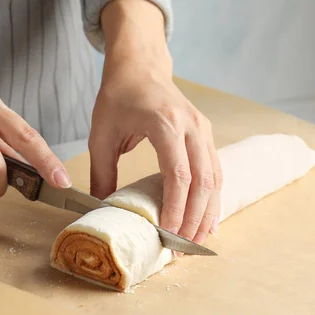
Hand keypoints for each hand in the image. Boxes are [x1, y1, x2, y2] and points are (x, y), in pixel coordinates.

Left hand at [90, 66, 222, 243]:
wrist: (140, 67)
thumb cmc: (119, 97)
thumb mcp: (101, 134)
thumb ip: (101, 174)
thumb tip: (99, 210)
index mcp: (165, 123)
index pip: (178, 173)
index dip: (175, 208)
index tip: (166, 233)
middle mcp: (192, 126)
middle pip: (203, 181)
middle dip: (194, 218)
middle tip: (181, 247)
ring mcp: (204, 129)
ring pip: (215, 178)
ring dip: (207, 212)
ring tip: (195, 241)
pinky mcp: (207, 135)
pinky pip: (216, 171)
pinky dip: (213, 198)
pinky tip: (207, 219)